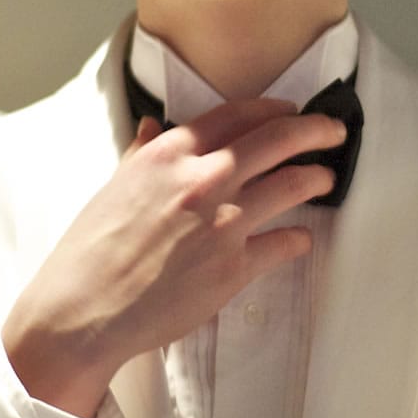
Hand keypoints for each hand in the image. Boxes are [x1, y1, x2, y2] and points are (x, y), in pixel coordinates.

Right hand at [3, 98, 342, 416]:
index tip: (290, 111)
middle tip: (333, 130)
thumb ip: (141, 153)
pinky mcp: (235, 267)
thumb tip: (151, 126)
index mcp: (169, 154)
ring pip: (293, 184)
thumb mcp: (113, 187)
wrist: (84, 309)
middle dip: (315, 129)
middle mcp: (202, 179)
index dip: (273, 108)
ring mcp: (223, 222)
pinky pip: (285, 243)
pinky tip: (301, 238)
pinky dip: (299, 238)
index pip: (237, 114)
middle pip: (278, 139)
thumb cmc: (91, 250)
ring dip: (317, 178)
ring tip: (326, 179)